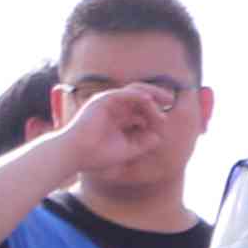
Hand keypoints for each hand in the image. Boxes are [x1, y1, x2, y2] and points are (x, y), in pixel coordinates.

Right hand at [56, 73, 193, 188]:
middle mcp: (115, 108)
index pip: (141, 111)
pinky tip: (148, 100)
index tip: (164, 122)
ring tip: (164, 100)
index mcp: (120, 119)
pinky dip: (136, 95)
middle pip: (140, 97)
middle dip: (157, 97)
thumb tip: (159, 137)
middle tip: (170, 101)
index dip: (155, 114)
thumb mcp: (128, 149)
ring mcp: (108, 103)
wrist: (77, 155)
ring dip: (150, 94)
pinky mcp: (102, 100)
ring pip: (134, 92)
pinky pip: (123, 93)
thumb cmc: (98, 155)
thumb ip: (144, 142)